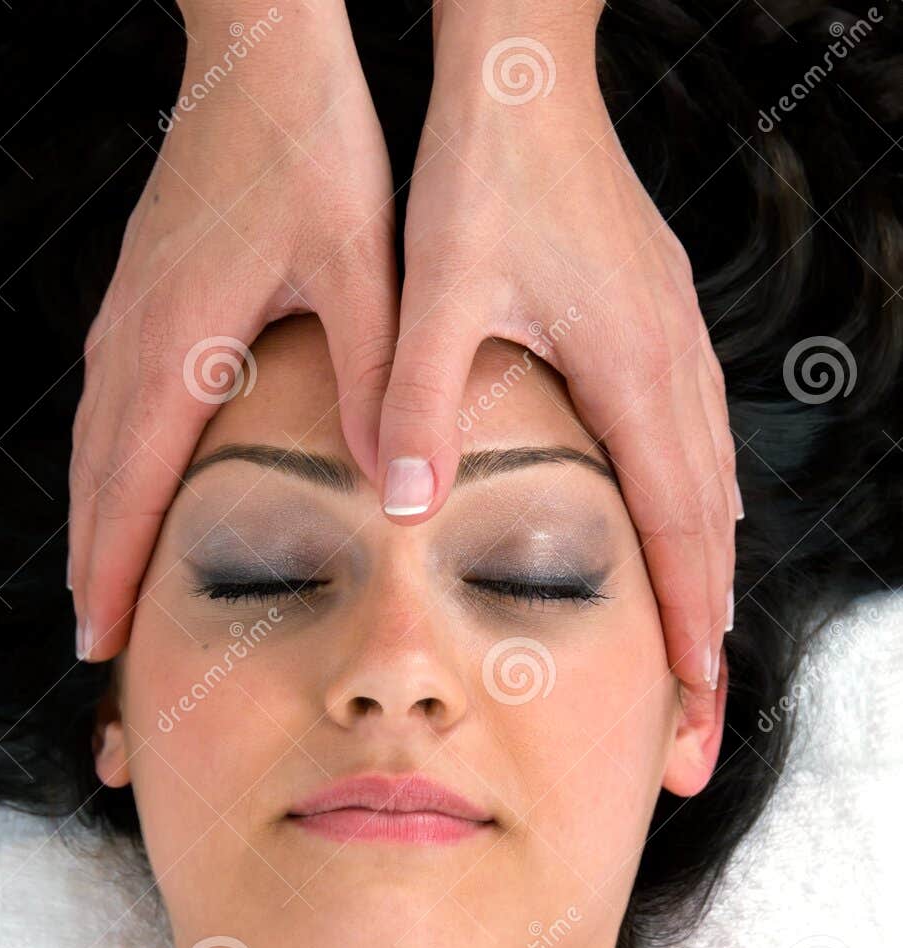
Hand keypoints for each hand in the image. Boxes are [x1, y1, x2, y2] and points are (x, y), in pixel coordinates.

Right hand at [68, 8, 396, 659]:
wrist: (258, 44)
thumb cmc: (310, 142)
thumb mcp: (361, 264)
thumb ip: (377, 376)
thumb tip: (394, 486)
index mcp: (182, 345)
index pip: (134, 490)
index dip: (115, 573)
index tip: (104, 641)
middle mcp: (136, 336)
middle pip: (96, 481)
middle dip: (91, 568)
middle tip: (96, 645)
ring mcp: (128, 313)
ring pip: (92, 444)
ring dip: (92, 522)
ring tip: (98, 587)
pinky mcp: (140, 292)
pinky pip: (105, 404)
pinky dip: (104, 466)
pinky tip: (124, 488)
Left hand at [375, 8, 737, 692]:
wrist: (528, 70)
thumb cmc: (484, 172)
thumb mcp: (436, 291)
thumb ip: (418, 398)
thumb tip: (404, 506)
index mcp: (631, 371)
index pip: (675, 527)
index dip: (687, 618)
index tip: (692, 694)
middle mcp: (672, 363)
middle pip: (710, 523)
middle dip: (707, 622)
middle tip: (698, 707)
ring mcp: (676, 339)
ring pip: (712, 480)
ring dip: (707, 569)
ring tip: (695, 640)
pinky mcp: (659, 317)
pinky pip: (697, 433)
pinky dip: (698, 501)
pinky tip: (684, 522)